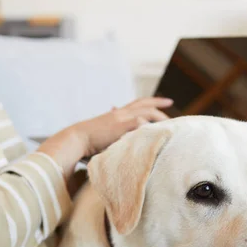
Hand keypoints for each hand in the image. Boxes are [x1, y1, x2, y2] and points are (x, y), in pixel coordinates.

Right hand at [37, 97, 172, 182]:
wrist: (76, 139)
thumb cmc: (86, 142)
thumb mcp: (103, 136)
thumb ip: (113, 136)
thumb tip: (120, 144)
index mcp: (116, 114)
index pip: (136, 104)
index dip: (149, 102)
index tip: (161, 102)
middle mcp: (120, 113)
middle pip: (144, 103)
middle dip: (158, 103)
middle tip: (170, 103)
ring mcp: (121, 118)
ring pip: (146, 111)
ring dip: (159, 116)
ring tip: (169, 121)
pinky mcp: (121, 125)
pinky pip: (140, 121)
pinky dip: (150, 124)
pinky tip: (160, 130)